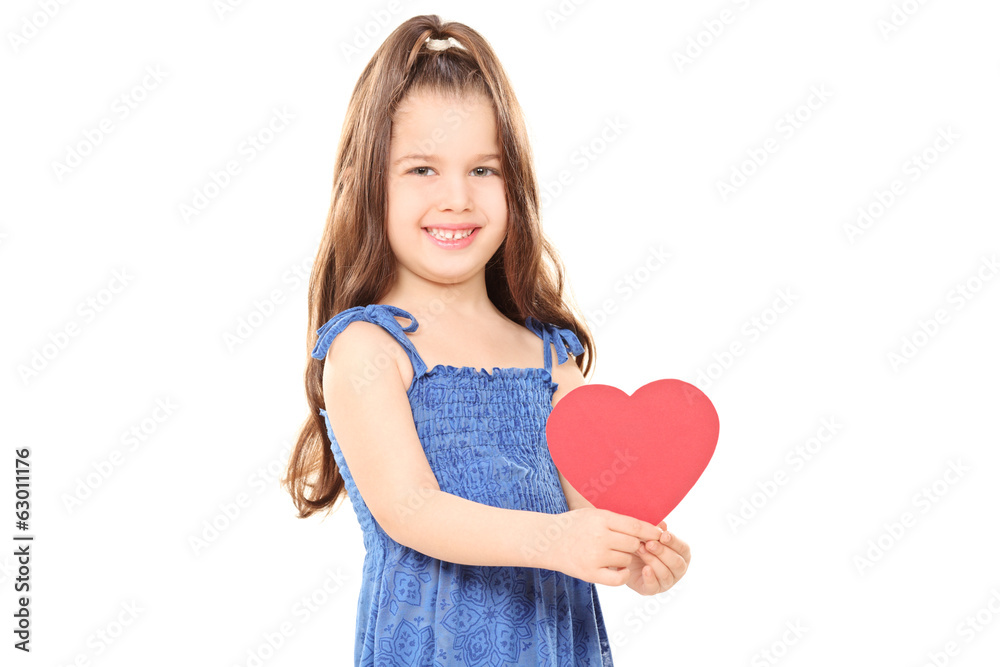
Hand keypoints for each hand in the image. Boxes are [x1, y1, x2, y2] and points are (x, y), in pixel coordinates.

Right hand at [546, 508, 663, 586]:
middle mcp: (599, 536)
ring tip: (613, 554)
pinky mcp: (591, 573)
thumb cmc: (573, 525)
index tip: (660, 534)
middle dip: (636, 546)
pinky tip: (619, 569)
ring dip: (626, 558)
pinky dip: (623, 574)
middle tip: (630, 546)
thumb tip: (646, 526)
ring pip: (627, 559)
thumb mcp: (593, 513)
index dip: (651, 531)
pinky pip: (619, 577)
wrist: (547, 541)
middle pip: (634, 544)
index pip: (635, 525)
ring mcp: (595, 556)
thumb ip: (616, 519)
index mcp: (601, 518)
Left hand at [623, 521, 689, 595]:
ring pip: (665, 574)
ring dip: (653, 561)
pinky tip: (645, 569)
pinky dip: (650, 578)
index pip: (683, 549)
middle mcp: (677, 570)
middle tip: (648, 543)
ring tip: (640, 550)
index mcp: (681, 554)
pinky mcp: (652, 590)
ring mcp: (666, 582)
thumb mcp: (648, 534)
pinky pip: (654, 587)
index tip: (663, 535)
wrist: (622, 556)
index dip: (674, 542)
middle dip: (662, 552)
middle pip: (676, 563)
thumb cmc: (641, 544)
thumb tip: (661, 524)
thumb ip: (656, 529)